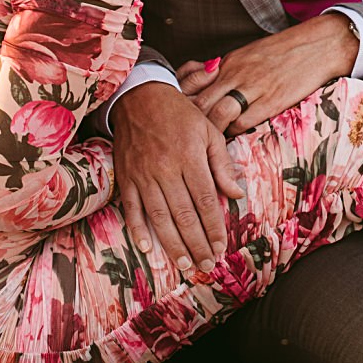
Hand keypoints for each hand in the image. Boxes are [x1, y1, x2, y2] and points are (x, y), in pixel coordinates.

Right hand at [112, 82, 242, 270]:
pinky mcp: (125, 176)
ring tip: (185, 264)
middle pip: (184, 214)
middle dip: (197, 243)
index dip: (214, 227)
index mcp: (190, 156)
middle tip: (206, 266)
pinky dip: (137, 228)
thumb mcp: (208, 131)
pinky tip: (146, 247)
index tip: (221, 247)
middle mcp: (166, 168)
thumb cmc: (179, 114)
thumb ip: (222, 164)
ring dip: (172, 244)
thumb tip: (236, 194)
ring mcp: (143, 174)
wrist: (139, 96)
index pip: (205, 199)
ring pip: (159, 216)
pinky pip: (130, 207)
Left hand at [178, 14, 359, 135]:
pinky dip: (235, 133)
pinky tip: (235, 137)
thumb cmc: (282, 52)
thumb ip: (226, 73)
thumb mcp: (247, 56)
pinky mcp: (272, 101)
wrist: (317, 46)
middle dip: (192, 122)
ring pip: (218, 115)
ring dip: (212, 132)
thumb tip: (205, 88)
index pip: (192, 85)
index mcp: (228, 63)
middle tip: (190, 137)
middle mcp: (236, 74)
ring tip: (210, 142)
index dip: (182, 103)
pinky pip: (243, 123)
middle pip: (200, 103)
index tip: (180, 117)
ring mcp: (253, 88)